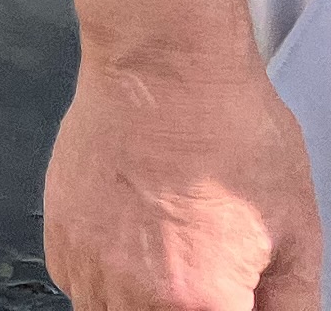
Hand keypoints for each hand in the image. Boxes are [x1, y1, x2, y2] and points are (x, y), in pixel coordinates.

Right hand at [44, 51, 322, 310]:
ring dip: (141, 305)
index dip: (231, 309)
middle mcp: (133, 293)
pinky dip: (106, 284)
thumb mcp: (296, 233)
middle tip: (208, 280)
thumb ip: (291, 304)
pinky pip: (77, 285)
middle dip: (184, 307)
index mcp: (199, 304)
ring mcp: (89, 263)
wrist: (164, 71)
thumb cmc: (229, 134)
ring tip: (172, 270)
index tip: (234, 299)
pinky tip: (136, 252)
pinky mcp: (61, 232)